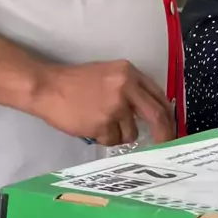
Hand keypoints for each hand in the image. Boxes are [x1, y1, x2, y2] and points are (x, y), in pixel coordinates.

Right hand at [34, 60, 175, 145]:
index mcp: (128, 71)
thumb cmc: (76, 82)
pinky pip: (113, 140)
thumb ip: (130, 88)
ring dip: (119, 134)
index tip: (169, 128)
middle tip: (164, 145)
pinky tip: (90, 125)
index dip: (167, 115)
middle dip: (164, 134)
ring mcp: (115, 106)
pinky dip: (104, 138)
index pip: (158, 95)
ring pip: (132, 133)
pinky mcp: (103, 124)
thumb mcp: (108, 74)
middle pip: (157, 116)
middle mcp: (126, 86)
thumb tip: (153, 111)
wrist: (48, 87)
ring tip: (99, 121)